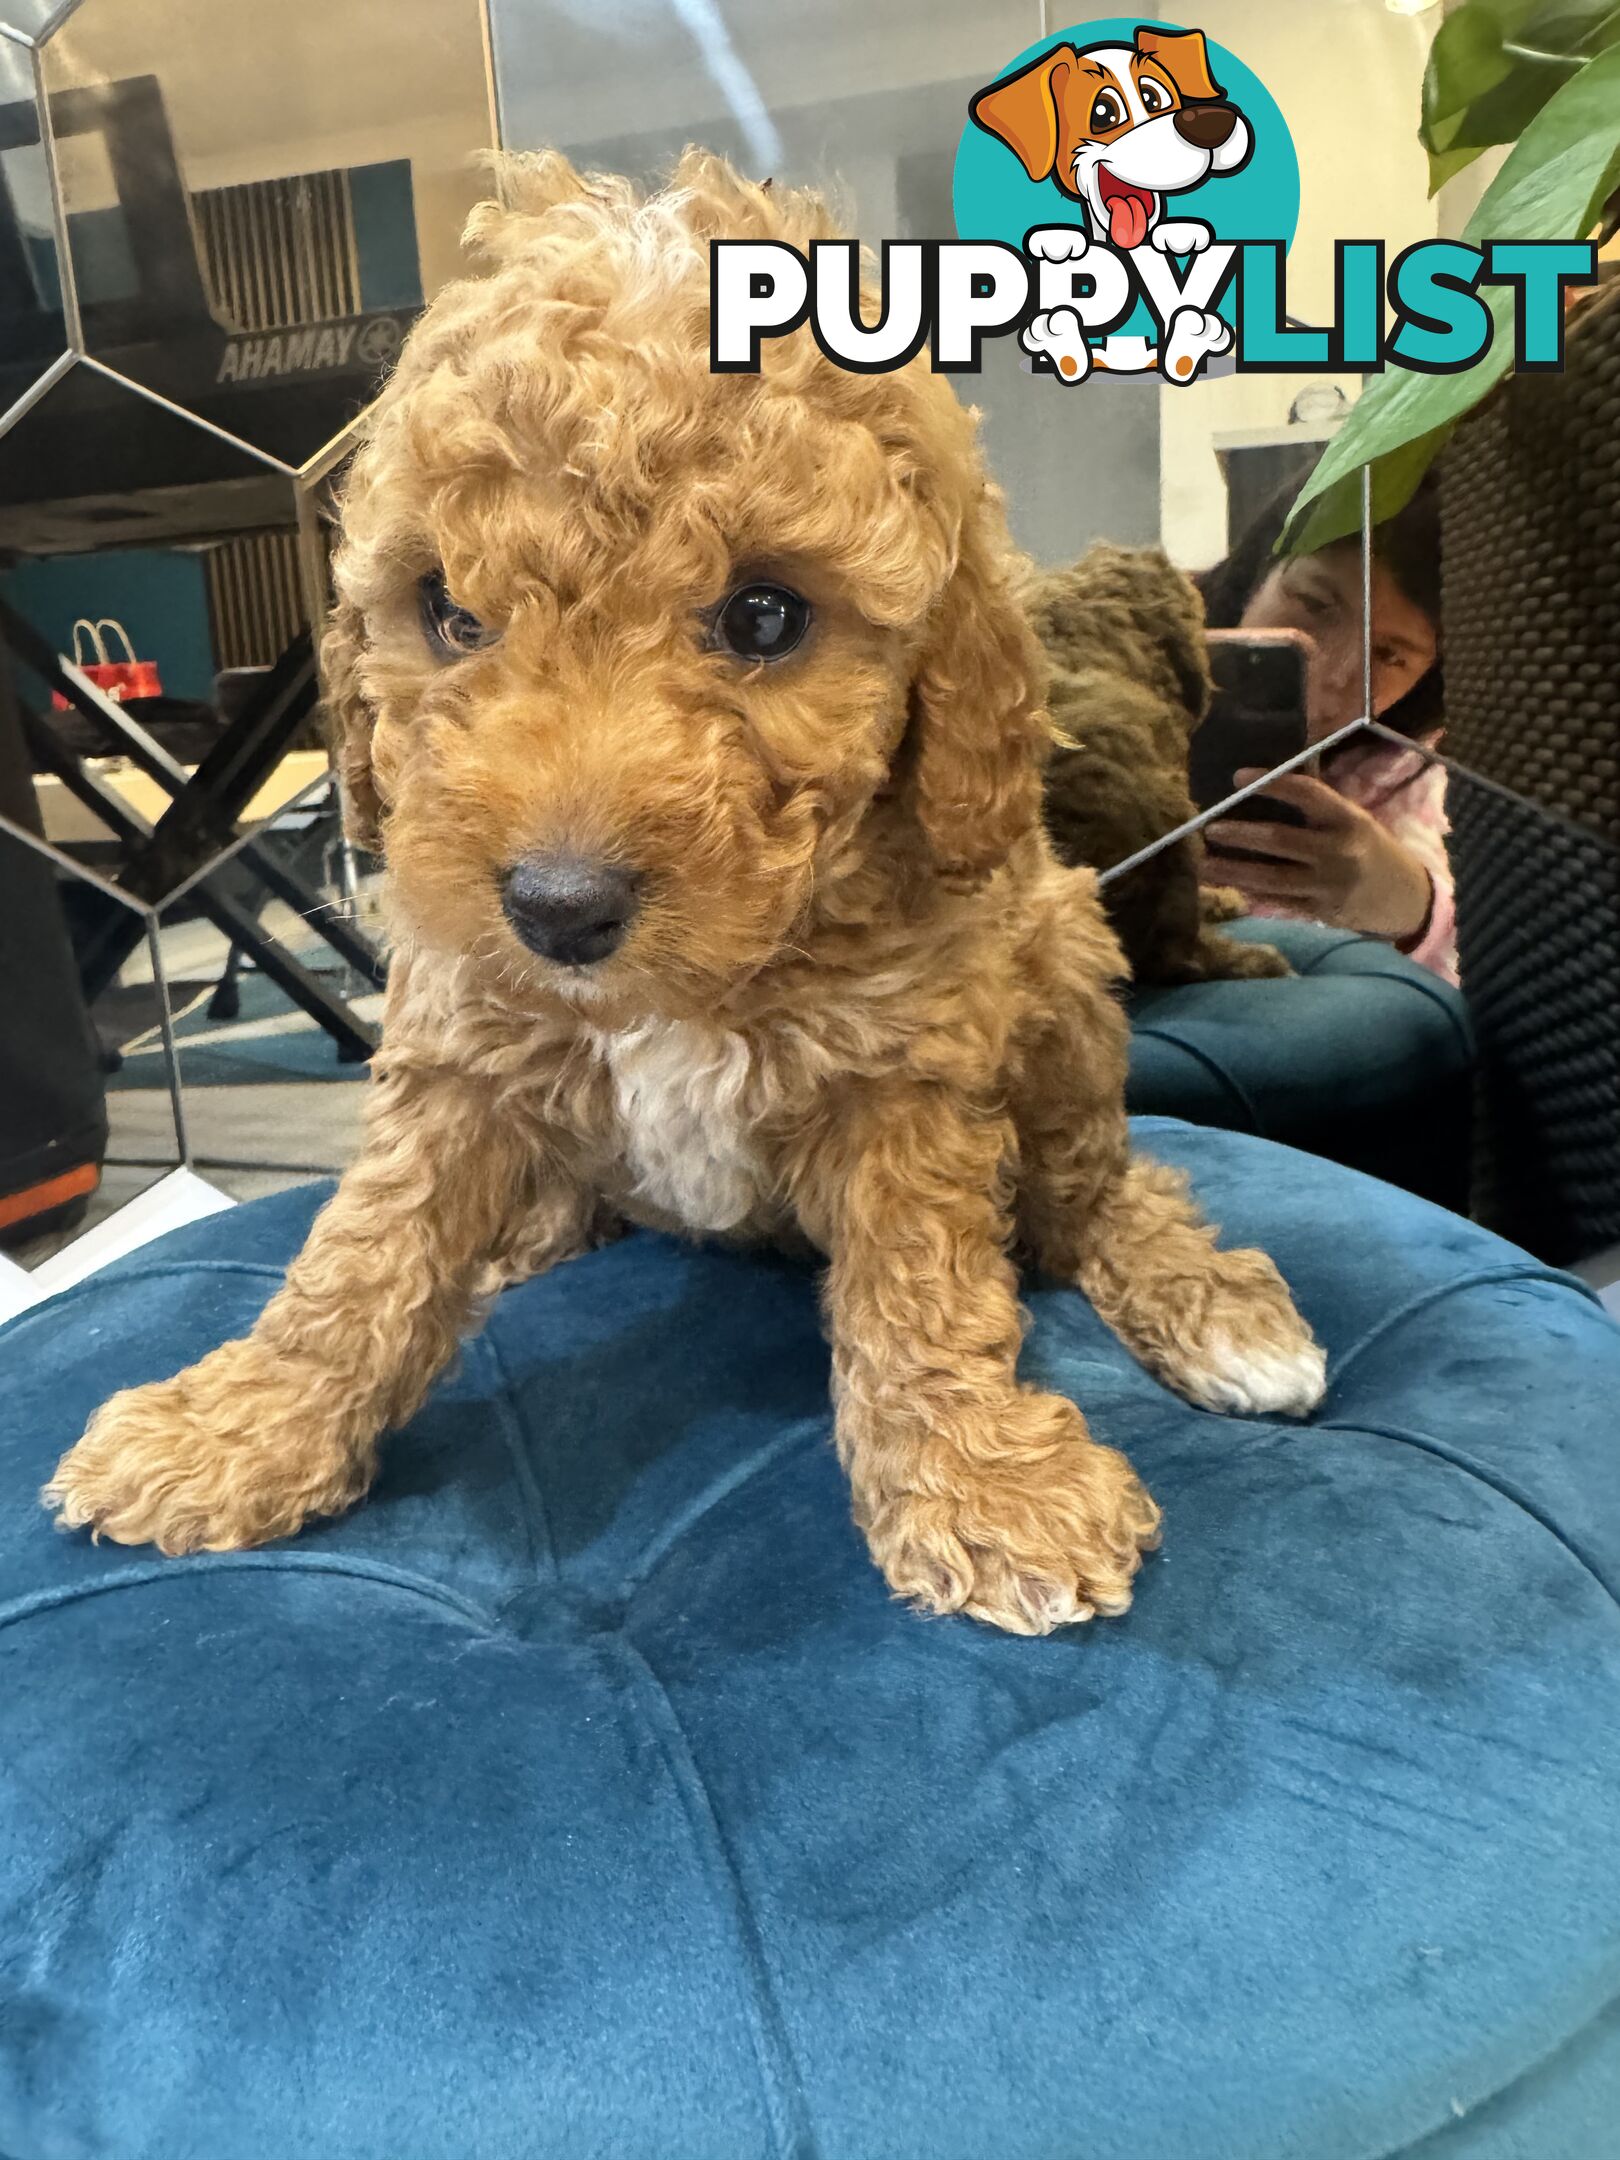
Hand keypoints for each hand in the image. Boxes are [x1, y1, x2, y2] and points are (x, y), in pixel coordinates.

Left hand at [1207, 770, 1433, 942]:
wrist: (1406, 898)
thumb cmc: (1372, 850)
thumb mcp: (1356, 820)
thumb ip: (1320, 806)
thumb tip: (1272, 779)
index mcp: (1350, 820)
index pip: (1307, 794)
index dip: (1271, 784)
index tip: (1238, 778)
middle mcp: (1339, 851)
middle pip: (1280, 840)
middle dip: (1241, 834)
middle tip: (1208, 828)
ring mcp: (1327, 885)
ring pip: (1271, 877)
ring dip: (1233, 870)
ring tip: (1203, 863)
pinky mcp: (1319, 911)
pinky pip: (1278, 900)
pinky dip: (1250, 892)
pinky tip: (1225, 885)